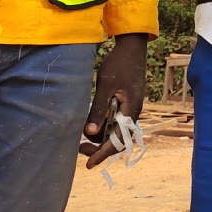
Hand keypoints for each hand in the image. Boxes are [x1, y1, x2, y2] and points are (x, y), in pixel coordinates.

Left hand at [80, 33, 148, 167]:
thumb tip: (89, 133)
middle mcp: (133, 112)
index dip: (102, 154)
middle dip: (99, 148)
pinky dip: (104, 127)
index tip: (88, 165)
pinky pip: (117, 121)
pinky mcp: (127, 102)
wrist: (133, 46)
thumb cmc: (118, 63)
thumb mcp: (105, 85)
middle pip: (117, 140)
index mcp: (130, 110)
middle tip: (79, 148)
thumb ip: (98, 108)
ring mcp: (131, 107)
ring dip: (101, 137)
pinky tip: (92, 124)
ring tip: (82, 137)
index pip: (117, 141)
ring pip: (116, 131)